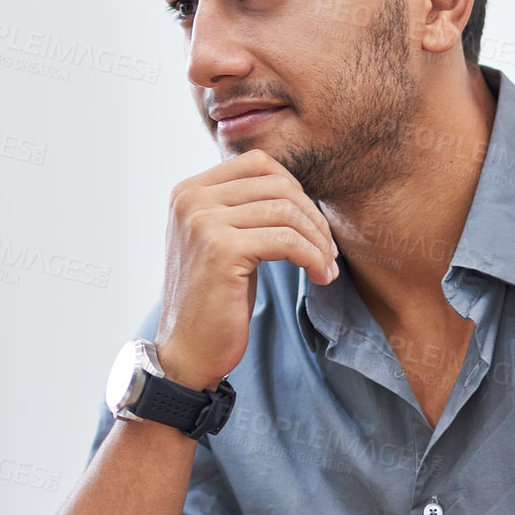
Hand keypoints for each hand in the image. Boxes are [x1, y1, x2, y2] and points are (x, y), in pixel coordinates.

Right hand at [155, 149, 338, 389]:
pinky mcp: (221, 249)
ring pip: (286, 211)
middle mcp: (190, 199)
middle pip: (276, 184)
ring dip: (317, 240)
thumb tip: (295, 187)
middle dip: (312, 216)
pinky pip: (287, 240)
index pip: (257, 164)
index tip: (310, 225)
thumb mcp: (223, 242)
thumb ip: (243, 209)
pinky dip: (312, 257)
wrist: (187, 351)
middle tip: (327, 250)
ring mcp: (203, 221)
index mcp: (188, 191)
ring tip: (326, 267)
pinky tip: (320, 277)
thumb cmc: (214, 300)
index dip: (294, 189)